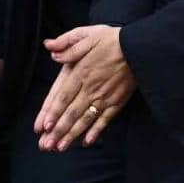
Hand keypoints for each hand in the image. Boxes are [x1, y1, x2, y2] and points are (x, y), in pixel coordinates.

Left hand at [34, 24, 133, 149]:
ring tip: (61, 147)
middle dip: (59, 130)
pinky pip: (105, 119)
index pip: (63, 96)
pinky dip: (96, 131)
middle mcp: (92, 87)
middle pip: (72, 112)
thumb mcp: (87, 35)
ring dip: (73, 134)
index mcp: (81, 72)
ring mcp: (105, 97)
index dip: (53, 112)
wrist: (140, 48)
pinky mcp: (118, 102)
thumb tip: (50, 49)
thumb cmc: (112, 40)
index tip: (44, 126)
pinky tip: (87, 142)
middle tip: (46, 145)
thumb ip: (67, 44)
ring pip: (86, 119)